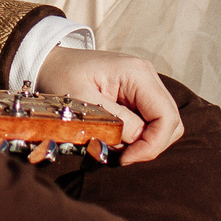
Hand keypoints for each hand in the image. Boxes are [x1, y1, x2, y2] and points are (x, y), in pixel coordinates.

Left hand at [35, 46, 182, 164]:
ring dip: (145, 142)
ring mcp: (144, 84)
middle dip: (150, 145)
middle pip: (171, 122)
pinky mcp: (137, 93)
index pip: (166, 117)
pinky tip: (117, 138)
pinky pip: (150, 120)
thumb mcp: (83, 102)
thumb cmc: (61, 77)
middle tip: (121, 156)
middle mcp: (148, 77)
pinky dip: (138, 135)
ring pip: (164, 123)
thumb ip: (115, 122)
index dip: (152, 145)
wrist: (49, 61)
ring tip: (117, 147)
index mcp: (137, 74)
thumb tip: (138, 142)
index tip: (125, 158)